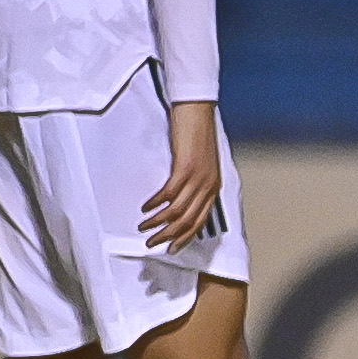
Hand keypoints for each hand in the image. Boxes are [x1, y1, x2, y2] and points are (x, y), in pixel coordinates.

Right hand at [139, 99, 221, 249]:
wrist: (198, 110)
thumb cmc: (198, 134)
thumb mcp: (202, 163)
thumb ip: (195, 183)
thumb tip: (182, 200)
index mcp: (213, 187)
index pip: (200, 221)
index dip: (185, 238)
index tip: (172, 248)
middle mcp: (208, 185)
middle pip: (188, 221)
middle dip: (168, 236)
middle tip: (152, 244)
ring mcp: (198, 178)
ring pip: (177, 212)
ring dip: (158, 223)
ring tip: (144, 228)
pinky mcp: (186, 168)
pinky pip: (169, 194)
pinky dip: (156, 204)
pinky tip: (146, 208)